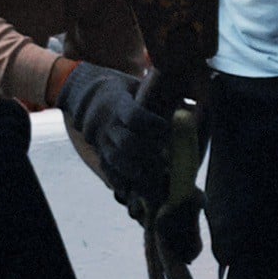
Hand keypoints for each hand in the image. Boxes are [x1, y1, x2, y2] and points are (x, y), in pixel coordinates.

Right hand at [56, 63, 173, 202]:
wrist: (90, 97)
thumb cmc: (125, 92)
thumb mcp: (136, 86)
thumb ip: (156, 97)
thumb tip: (188, 110)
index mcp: (117, 104)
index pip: (134, 116)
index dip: (153, 125)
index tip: (168, 129)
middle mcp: (107, 124)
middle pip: (127, 143)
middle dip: (149, 153)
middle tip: (168, 159)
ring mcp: (101, 142)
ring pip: (117, 161)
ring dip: (139, 172)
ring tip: (158, 178)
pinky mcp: (100, 155)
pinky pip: (109, 173)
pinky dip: (123, 183)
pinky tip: (138, 191)